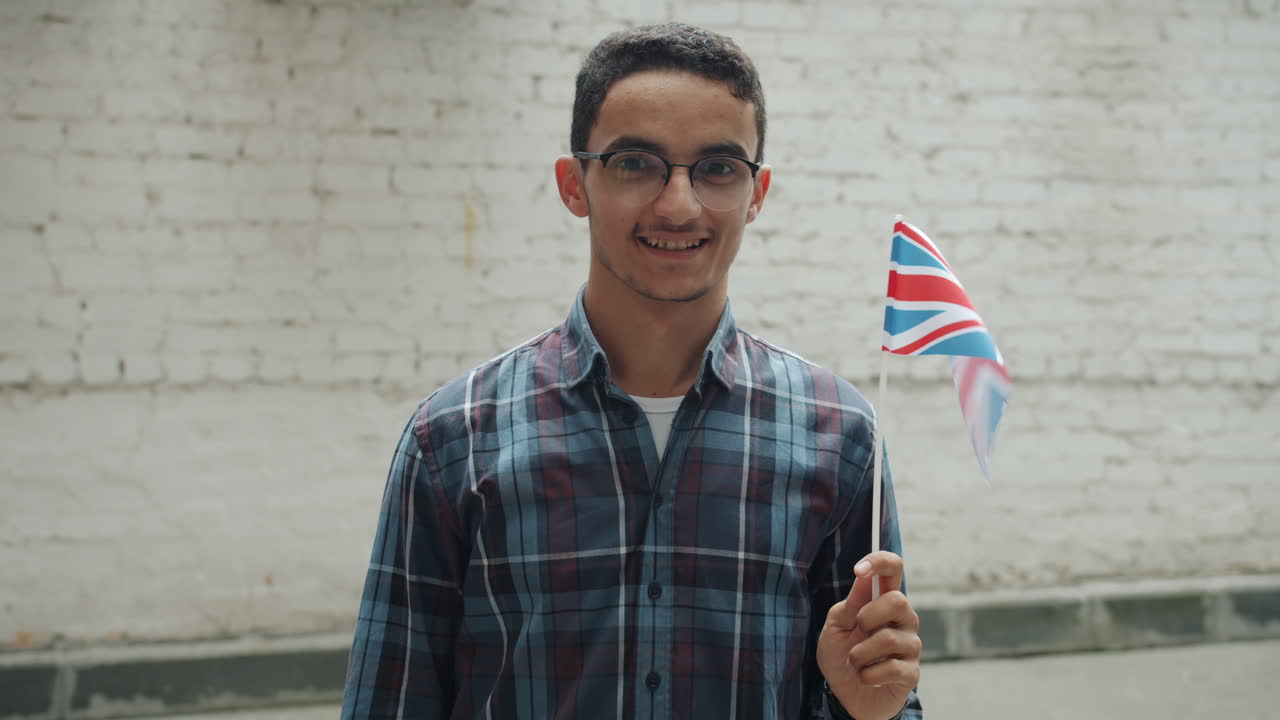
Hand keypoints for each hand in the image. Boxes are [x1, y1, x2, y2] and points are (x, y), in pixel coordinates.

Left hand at [816, 551, 920, 719]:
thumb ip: (850, 604)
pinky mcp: (911, 672)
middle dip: (868, 616)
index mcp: (883, 601)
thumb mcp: (835, 627)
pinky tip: (865, 677)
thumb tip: (863, 577)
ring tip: (854, 662)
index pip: (894, 569)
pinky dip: (868, 674)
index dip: (880, 562)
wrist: (844, 695)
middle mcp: (903, 619)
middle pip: (899, 600)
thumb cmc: (841, 656)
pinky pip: (892, 667)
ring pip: (889, 638)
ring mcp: (910, 646)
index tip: (859, 569)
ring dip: (859, 653)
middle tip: (857, 630)